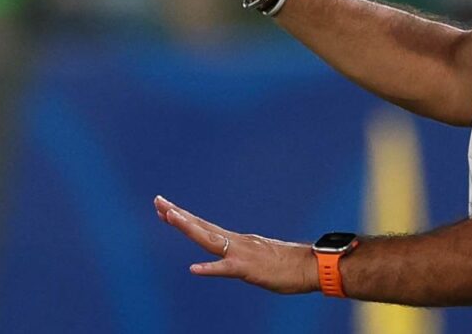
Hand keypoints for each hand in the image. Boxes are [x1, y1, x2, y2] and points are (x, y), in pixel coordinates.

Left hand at [153, 196, 318, 293]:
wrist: (313, 266)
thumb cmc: (290, 265)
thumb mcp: (261, 257)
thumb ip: (244, 254)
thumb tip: (234, 254)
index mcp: (239, 240)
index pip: (206, 226)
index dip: (184, 218)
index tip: (165, 208)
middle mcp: (237, 242)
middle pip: (202, 227)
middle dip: (178, 215)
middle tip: (158, 201)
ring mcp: (242, 253)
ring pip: (210, 240)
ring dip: (189, 228)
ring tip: (170, 217)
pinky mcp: (249, 269)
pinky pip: (227, 269)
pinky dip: (210, 268)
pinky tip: (193, 268)